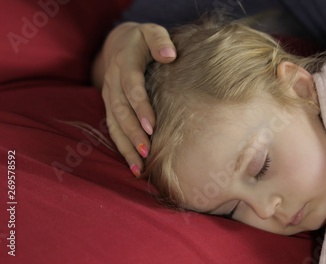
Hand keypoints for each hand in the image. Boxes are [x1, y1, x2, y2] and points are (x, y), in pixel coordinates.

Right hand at [93, 22, 175, 175]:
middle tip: (147, 152)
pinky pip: (113, 130)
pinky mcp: (110, 107)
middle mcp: (113, 82)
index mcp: (125, 64)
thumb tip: (170, 55)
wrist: (118, 44)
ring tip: (139, 168)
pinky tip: (135, 166)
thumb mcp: (152, 32)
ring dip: (126, 147)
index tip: (152, 126)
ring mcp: (109, 96)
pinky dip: (123, 148)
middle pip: (121, 111)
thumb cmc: (144, 40)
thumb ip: (160, 41)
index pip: (132, 87)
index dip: (140, 107)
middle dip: (133, 133)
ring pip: (114, 125)